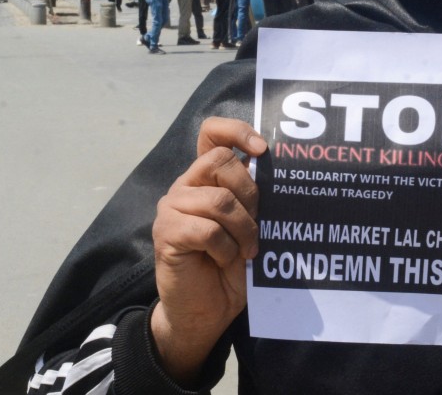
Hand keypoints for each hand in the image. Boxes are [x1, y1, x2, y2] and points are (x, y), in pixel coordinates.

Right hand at [150, 117, 264, 385]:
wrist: (205, 311)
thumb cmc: (231, 266)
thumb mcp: (249, 224)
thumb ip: (252, 196)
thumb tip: (275, 168)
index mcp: (206, 178)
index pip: (212, 134)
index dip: (236, 131)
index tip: (262, 149)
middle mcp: (186, 186)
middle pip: (220, 160)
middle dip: (249, 191)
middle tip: (257, 223)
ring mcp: (172, 208)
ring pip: (219, 199)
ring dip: (242, 229)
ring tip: (247, 250)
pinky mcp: (166, 233)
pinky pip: (207, 230)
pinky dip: (225, 248)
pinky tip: (225, 260)